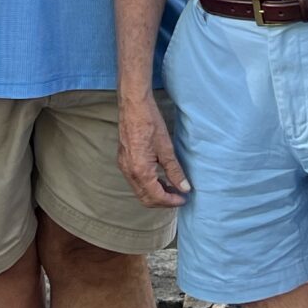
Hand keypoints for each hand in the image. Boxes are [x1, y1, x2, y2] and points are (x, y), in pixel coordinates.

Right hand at [117, 93, 189, 208]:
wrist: (133, 105)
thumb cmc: (150, 122)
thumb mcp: (166, 148)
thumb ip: (175, 171)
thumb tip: (184, 188)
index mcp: (140, 170)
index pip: (156, 196)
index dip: (171, 201)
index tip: (184, 199)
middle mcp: (129, 172)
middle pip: (145, 198)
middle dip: (162, 201)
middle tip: (179, 196)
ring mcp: (124, 166)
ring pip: (139, 191)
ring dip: (155, 194)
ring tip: (172, 188)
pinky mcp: (123, 161)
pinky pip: (135, 181)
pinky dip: (147, 185)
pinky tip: (159, 178)